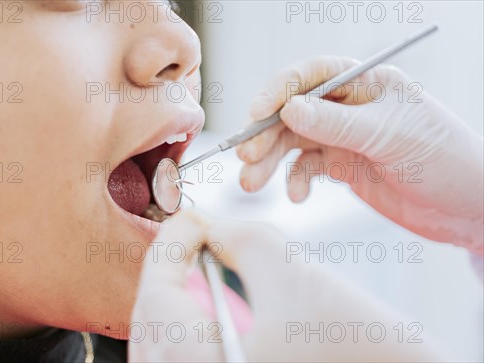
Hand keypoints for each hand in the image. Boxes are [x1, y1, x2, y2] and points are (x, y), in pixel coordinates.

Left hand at [129, 210, 446, 361]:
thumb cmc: (356, 343)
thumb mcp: (289, 270)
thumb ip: (236, 235)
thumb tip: (206, 227)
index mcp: (199, 360)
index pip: (157, 292)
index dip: (169, 244)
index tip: (189, 220)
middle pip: (153, 319)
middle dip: (170, 271)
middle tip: (193, 240)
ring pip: (165, 340)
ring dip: (178, 297)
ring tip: (202, 268)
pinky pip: (184, 355)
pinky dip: (191, 325)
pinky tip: (214, 304)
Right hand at [237, 56, 482, 252]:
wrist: (466, 207)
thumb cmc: (445, 159)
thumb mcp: (390, 136)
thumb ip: (337, 124)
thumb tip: (287, 109)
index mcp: (365, 83)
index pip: (311, 75)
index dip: (278, 90)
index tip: (255, 113)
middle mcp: (348, 106)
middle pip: (292, 112)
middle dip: (265, 133)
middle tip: (246, 157)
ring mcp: (343, 136)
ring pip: (292, 142)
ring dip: (269, 162)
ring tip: (251, 182)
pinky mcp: (341, 165)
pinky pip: (305, 168)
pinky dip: (295, 181)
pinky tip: (298, 196)